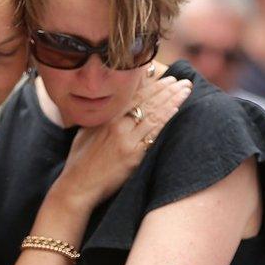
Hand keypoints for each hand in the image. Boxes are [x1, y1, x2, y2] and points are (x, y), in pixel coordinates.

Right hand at [54, 74, 191, 207]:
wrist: (78, 185)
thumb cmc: (80, 158)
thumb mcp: (88, 130)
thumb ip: (104, 116)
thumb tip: (116, 104)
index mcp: (107, 118)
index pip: (135, 96)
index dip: (154, 86)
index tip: (168, 79)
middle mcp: (118, 126)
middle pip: (148, 102)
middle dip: (168, 90)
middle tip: (184, 82)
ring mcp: (127, 141)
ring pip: (154, 115)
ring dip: (172, 101)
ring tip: (186, 91)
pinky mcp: (133, 157)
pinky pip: (153, 134)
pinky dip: (165, 120)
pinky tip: (176, 109)